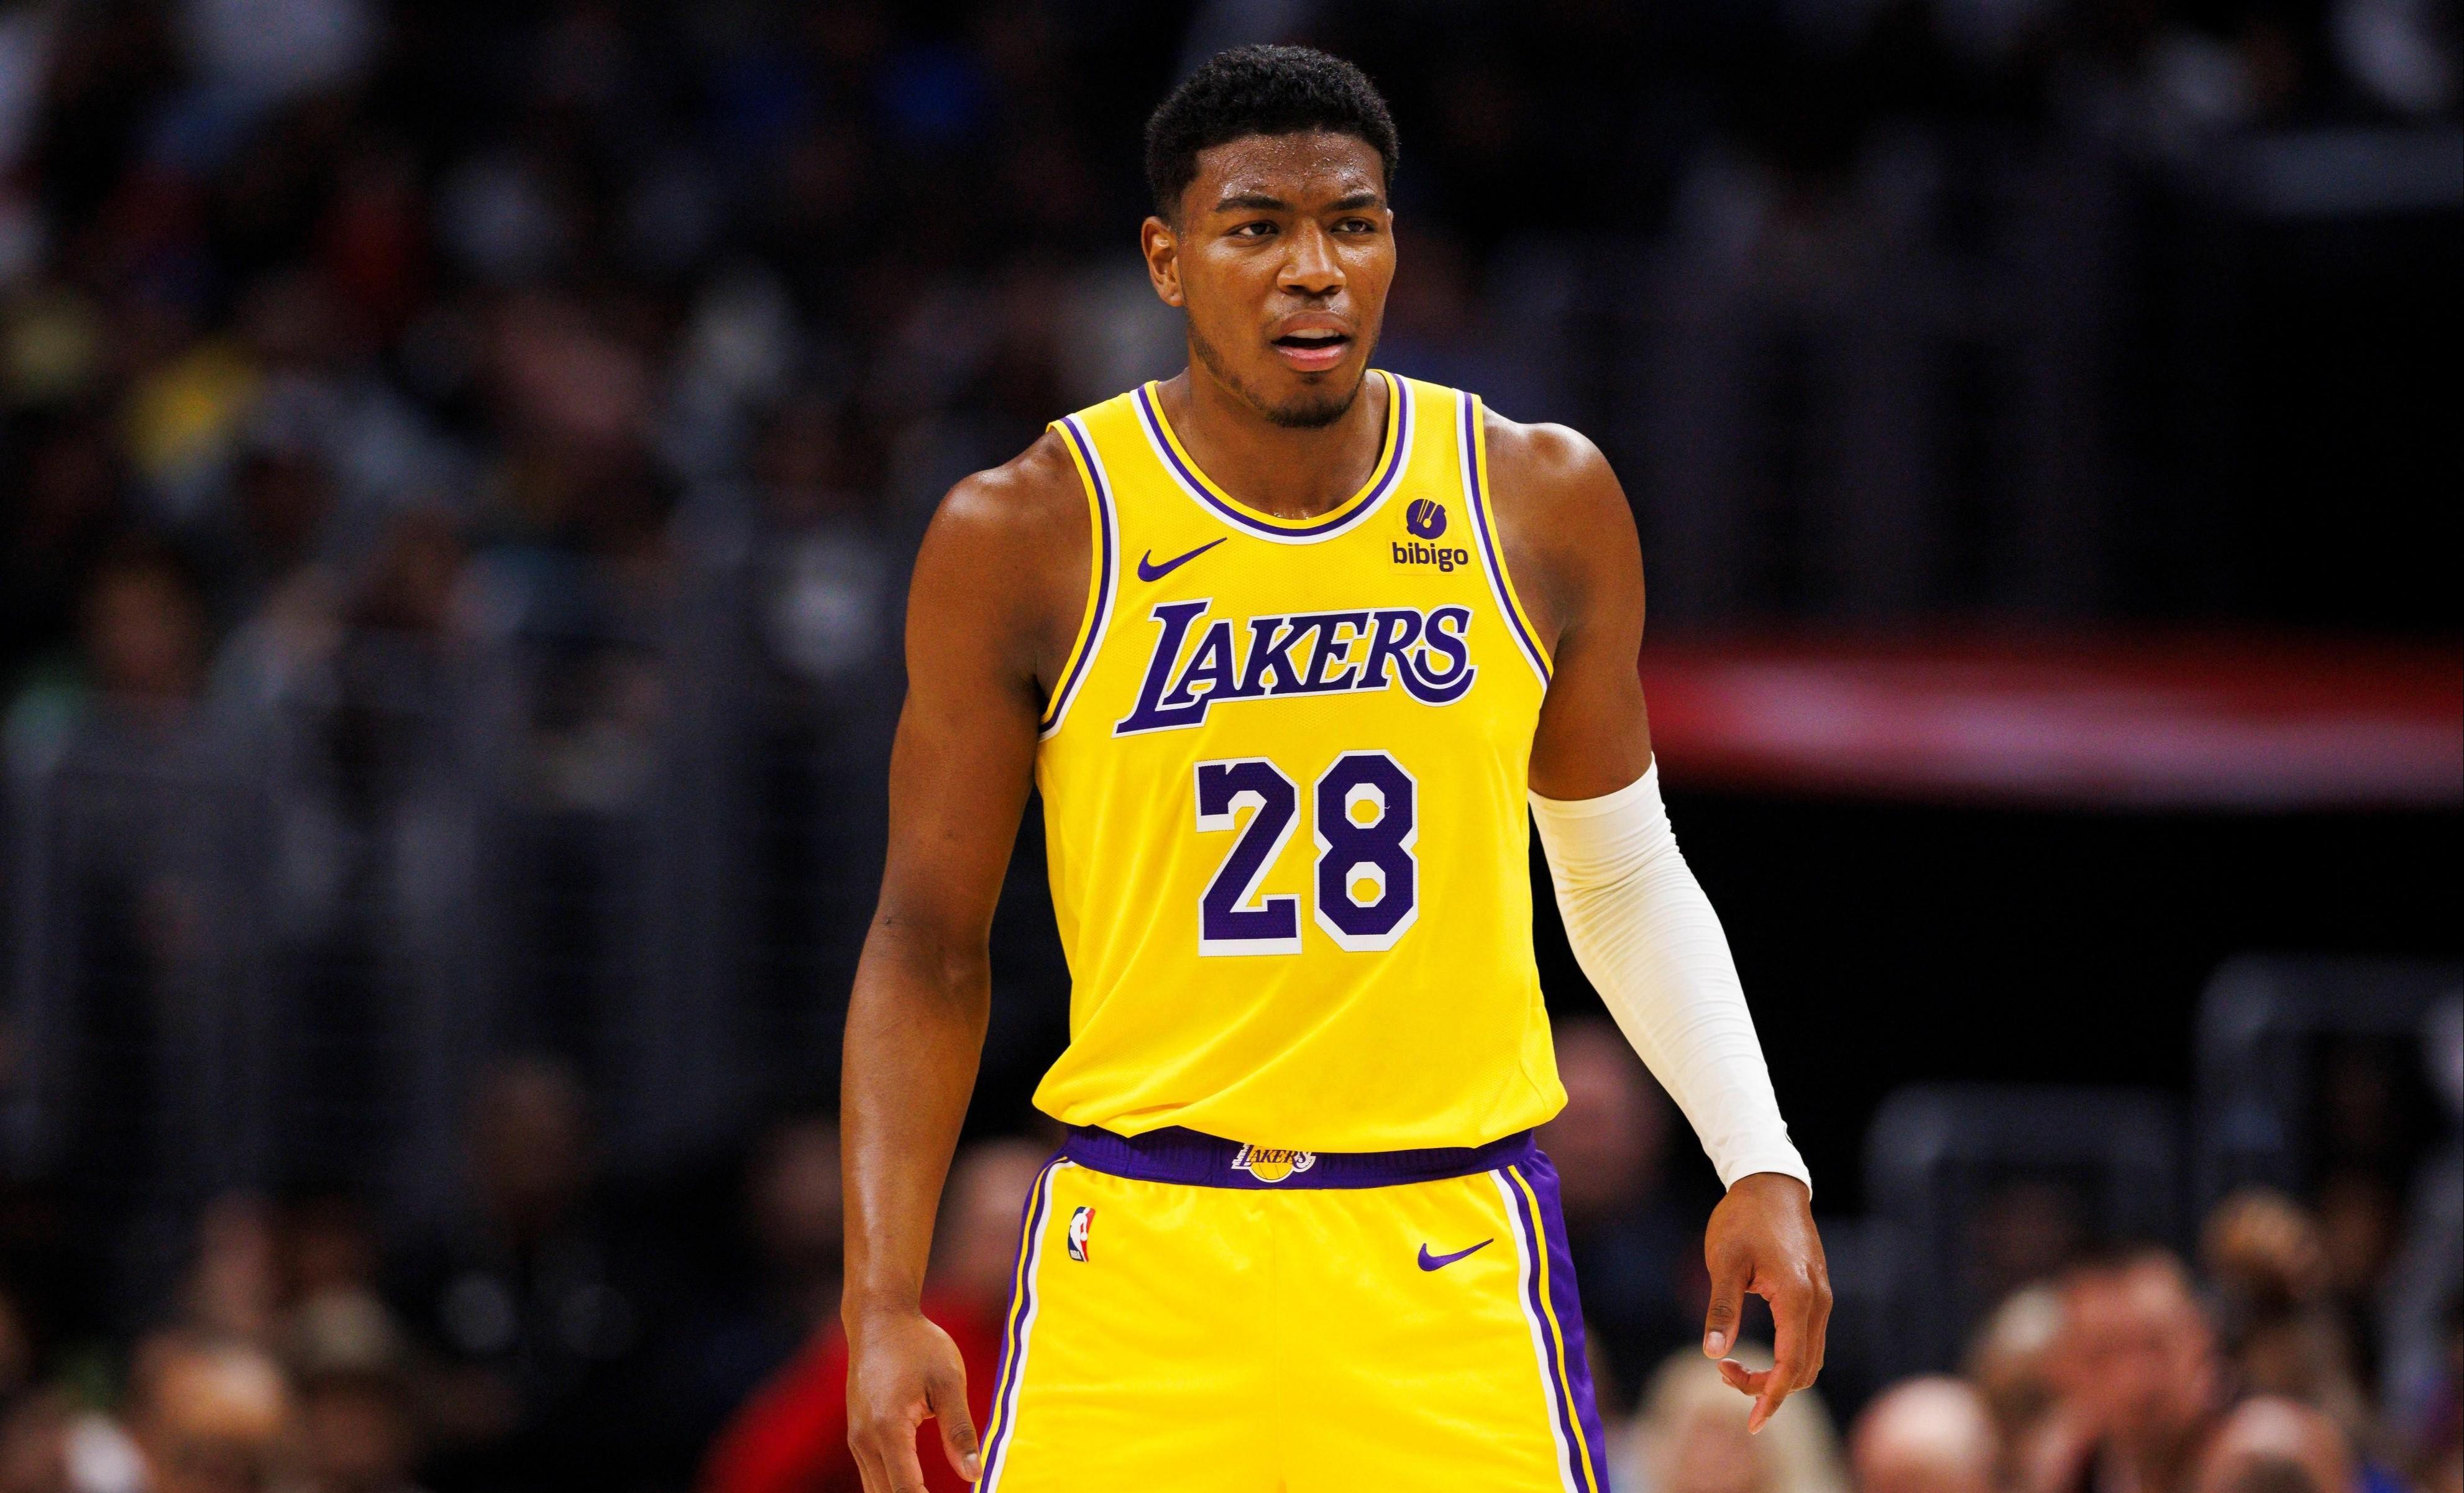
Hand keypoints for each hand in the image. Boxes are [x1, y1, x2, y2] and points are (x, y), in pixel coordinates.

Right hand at [846, 1304, 980, 1489]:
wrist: (879, 1320)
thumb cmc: (918, 1345)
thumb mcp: (948, 1381)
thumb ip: (960, 1431)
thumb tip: (975, 1474)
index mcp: (888, 1428)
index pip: (906, 1490)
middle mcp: (864, 1440)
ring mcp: (857, 1439)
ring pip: (876, 1491)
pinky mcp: (858, 1436)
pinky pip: (873, 1477)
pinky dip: (893, 1490)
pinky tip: (917, 1492)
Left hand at [1702, 1171, 1829, 1433]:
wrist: (1771, 1184)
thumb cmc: (1743, 1219)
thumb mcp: (1723, 1262)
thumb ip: (1721, 1309)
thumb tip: (1712, 1353)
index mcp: (1797, 1298)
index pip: (1790, 1367)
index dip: (1771, 1398)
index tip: (1752, 1425)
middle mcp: (1817, 1303)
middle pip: (1803, 1371)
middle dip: (1767, 1387)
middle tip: (1723, 1373)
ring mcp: (1821, 1298)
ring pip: (1809, 1358)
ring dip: (1776, 1373)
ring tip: (1731, 1364)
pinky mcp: (1816, 1293)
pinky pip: (1808, 1340)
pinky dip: (1785, 1357)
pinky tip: (1753, 1351)